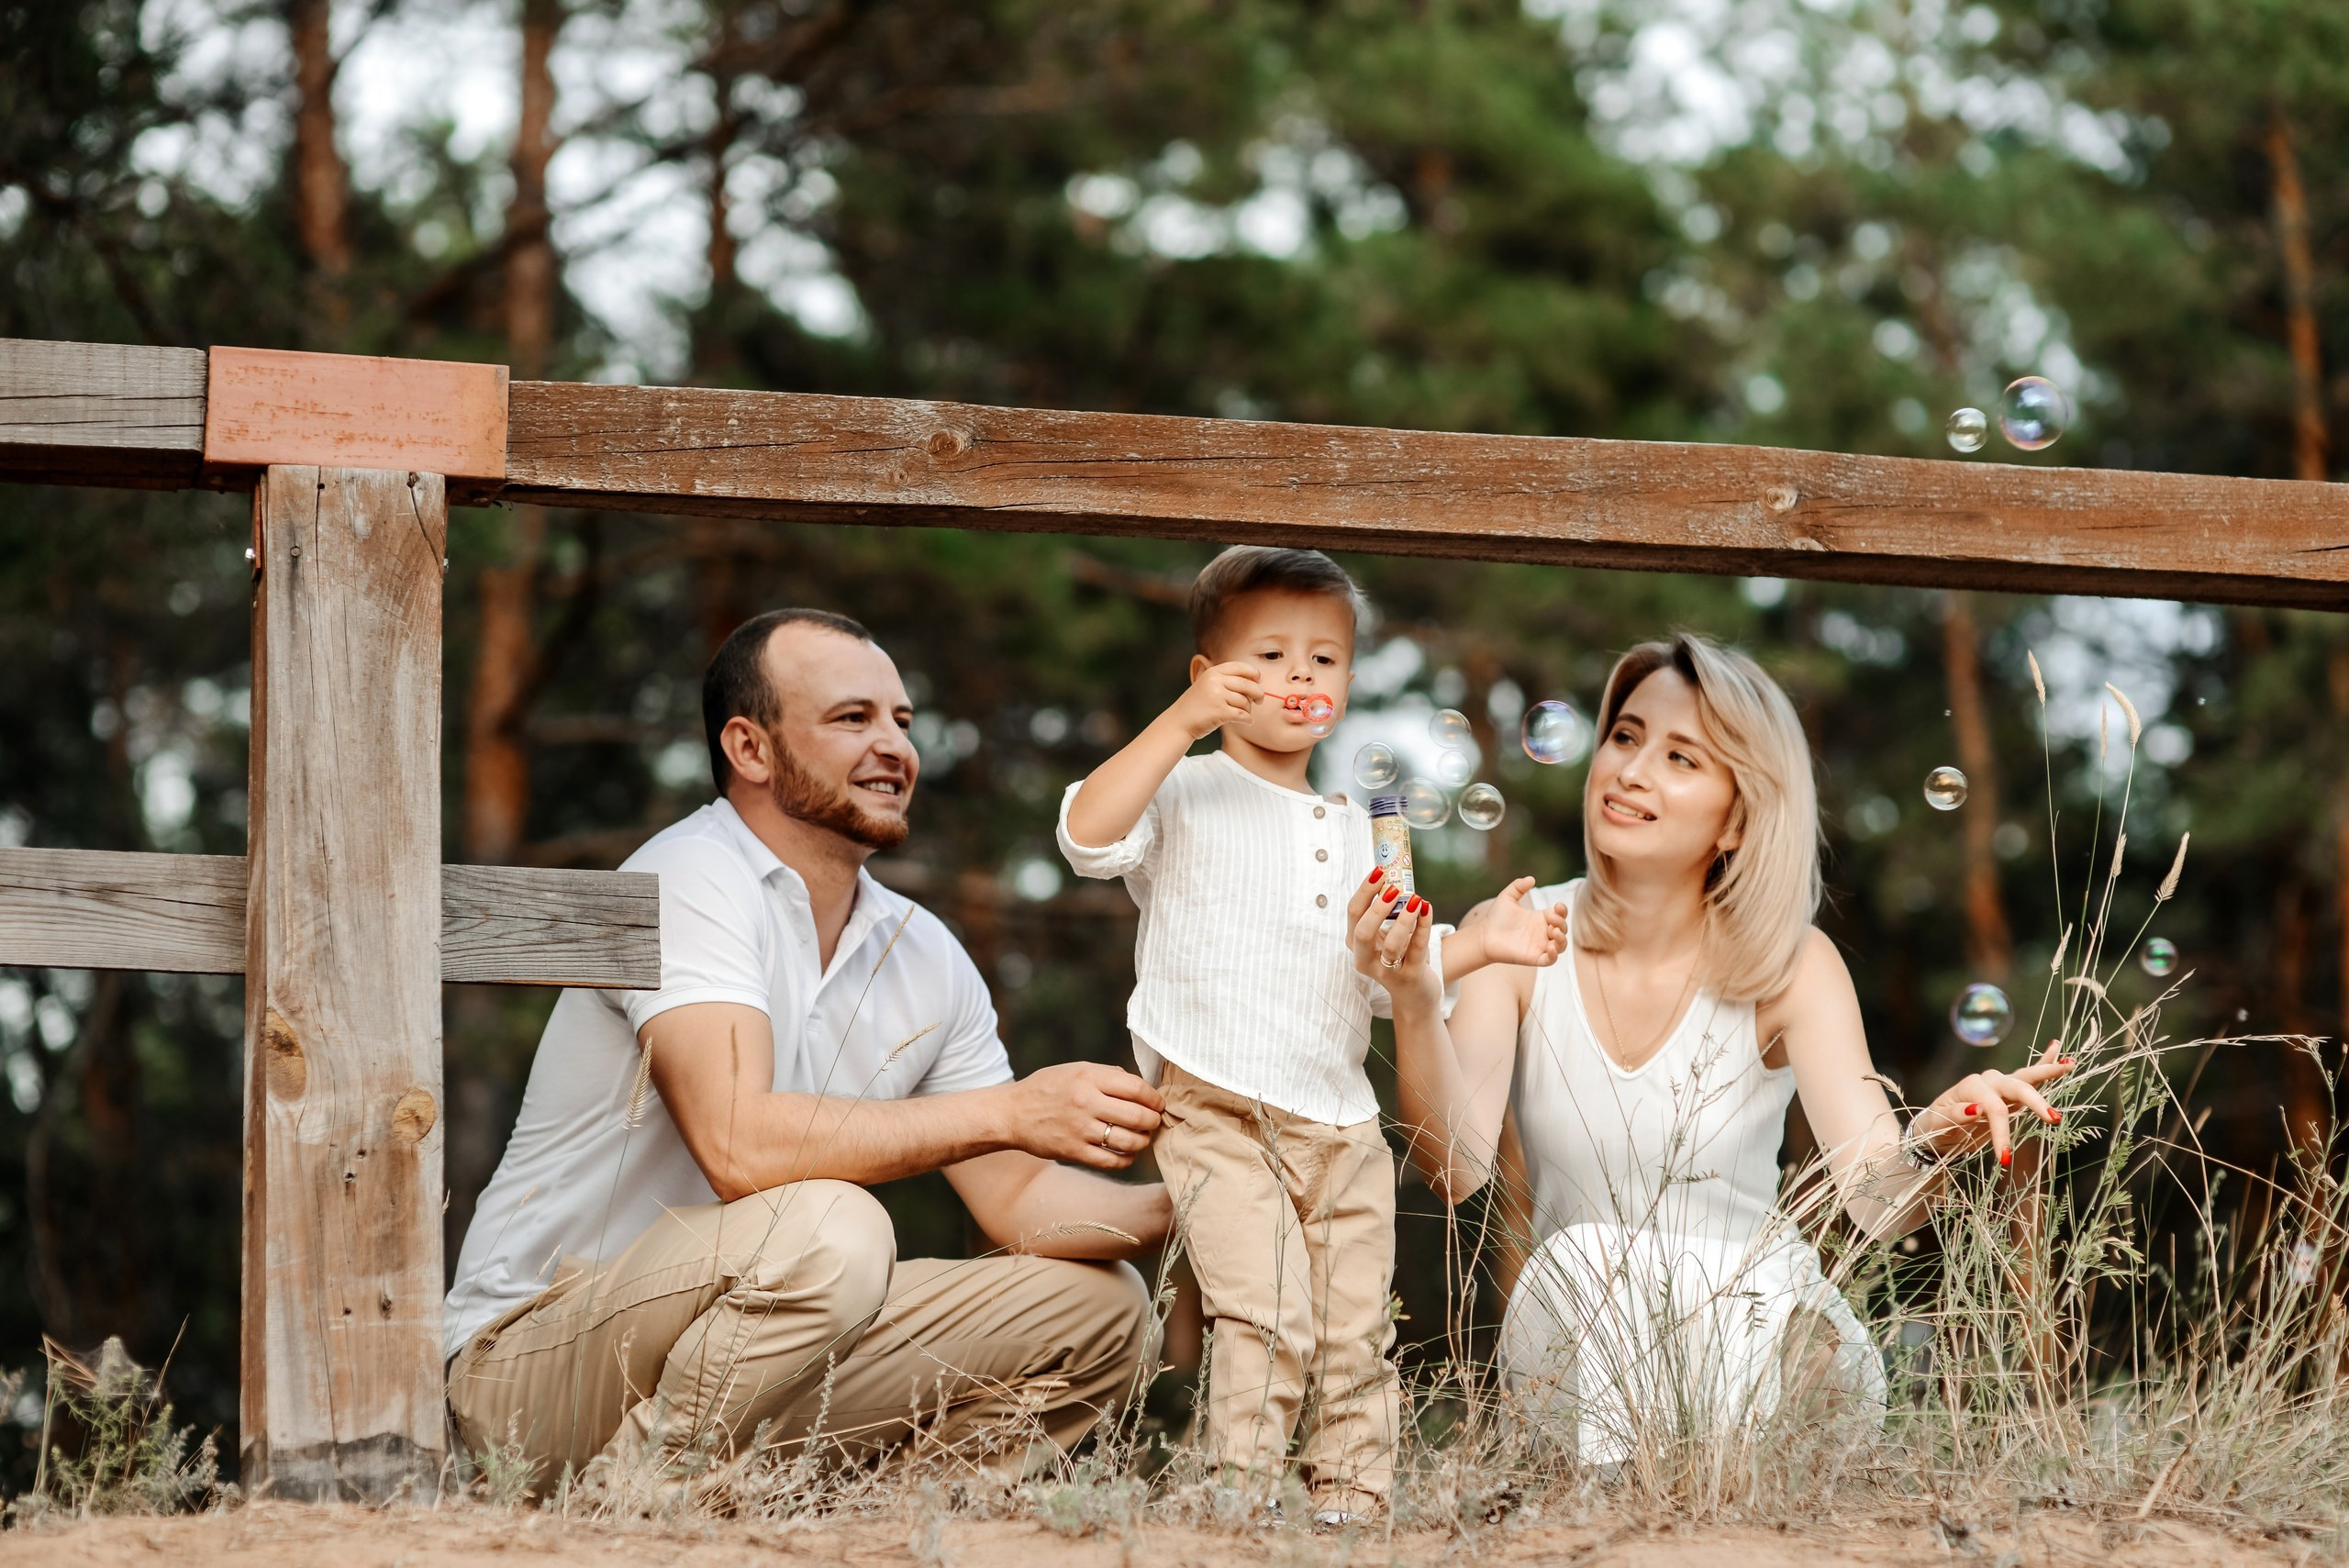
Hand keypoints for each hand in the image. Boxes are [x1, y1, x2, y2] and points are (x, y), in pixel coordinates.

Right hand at [1002, 1061, 1164, 1170]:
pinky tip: (1127, 1153)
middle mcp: (1085, 1102)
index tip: (1159, 1103)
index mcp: (1088, 1077)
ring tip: (1143, 1138)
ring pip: (1128, 1141)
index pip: (1136, 1088)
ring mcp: (1079, 1129)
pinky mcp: (1073, 1152)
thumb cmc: (1047, 1088)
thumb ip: (1108, 1075)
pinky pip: (1112, 1161)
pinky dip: (1126, 1159)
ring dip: (1143, 1141)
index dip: (1154, 1098)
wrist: (1012, 1113)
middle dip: (1153, 1121)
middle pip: (1137, 1116)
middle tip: (1154, 1122)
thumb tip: (1141, 1087)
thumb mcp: (1075, 1069)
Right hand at [1167, 661, 1262, 740]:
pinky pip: (1243, 715)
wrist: (1178, 722)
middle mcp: (1215, 681)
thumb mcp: (1207, 685)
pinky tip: (1247, 721)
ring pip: (1245, 702)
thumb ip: (1227, 680)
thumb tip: (1256, 682)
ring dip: (1248, 710)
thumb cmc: (1196, 706)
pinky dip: (1248, 720)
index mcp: (1213, 672)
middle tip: (1260, 701)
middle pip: (1248, 684)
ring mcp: (1217, 696)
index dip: (1254, 674)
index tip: (1258, 681)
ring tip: (1242, 714)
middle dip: (1258, 693)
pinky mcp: (1219, 712)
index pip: (1241, 667)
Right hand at [1344, 871, 1437, 1004]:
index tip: (1379, 871)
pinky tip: (1427, 908)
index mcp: (1356, 943)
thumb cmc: (1397, 955)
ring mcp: (1387, 971)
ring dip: (1403, 920)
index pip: (1353, 914)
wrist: (1413, 994)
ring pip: (1391, 945)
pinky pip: (1416, 949)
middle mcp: (1366, 959)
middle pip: (1362, 933)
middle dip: (1376, 908)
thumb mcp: (1384, 935)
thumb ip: (1384, 911)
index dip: (1364, 891)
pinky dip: (1422, 927)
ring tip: (1415, 899)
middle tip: (1393, 888)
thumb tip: (1392, 874)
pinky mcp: (1410, 976)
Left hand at [1468, 876, 1567, 968]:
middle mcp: (1542, 932)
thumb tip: (1532, 878)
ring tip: (1555, 932)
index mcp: (1540, 918)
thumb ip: (1518, 886)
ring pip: (1561, 945)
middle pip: (1563, 929)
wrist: (1483, 936)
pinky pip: (1550, 960)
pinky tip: (1550, 947)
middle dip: (1561, 923)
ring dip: (1562, 939)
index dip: (1562, 910)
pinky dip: (1554, 955)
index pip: (1559, 915)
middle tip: (1550, 917)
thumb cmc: (1495, 918)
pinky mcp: (1534, 958)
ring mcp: (1539, 946)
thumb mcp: (1507, 897)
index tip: (1557, 906)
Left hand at [1911, 1038, 2072, 1167]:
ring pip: (2027, 1077)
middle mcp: (1987, 1081)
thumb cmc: (1935, 1126)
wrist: (1935, 1127)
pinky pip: (2028, 1077)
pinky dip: (2043, 1064)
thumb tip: (1979, 1108)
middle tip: (2053, 1119)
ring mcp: (1999, 1085)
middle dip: (2036, 1103)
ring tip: (2069, 1065)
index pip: (1994, 1109)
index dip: (2001, 1132)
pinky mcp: (2008, 1094)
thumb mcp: (1939, 1123)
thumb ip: (1957, 1114)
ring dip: (2048, 1071)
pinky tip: (2056, 1048)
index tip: (2004, 1156)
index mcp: (1971, 1087)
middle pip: (2017, 1088)